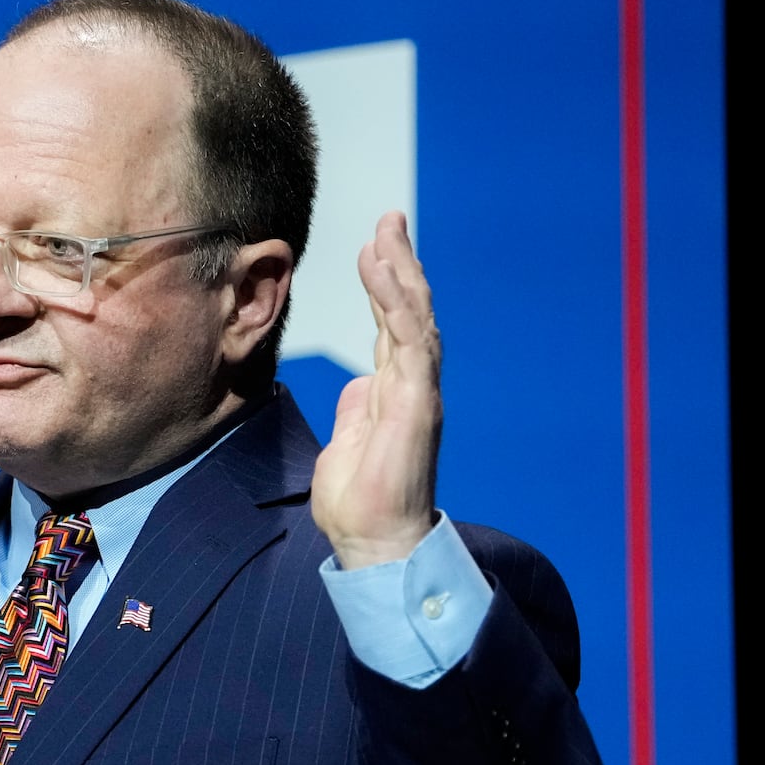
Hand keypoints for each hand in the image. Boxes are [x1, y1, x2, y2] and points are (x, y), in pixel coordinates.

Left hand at [311, 211, 440, 568]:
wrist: (374, 543)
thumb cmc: (360, 504)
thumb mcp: (347, 444)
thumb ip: (355, 411)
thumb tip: (357, 387)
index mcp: (393, 392)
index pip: (390, 327)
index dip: (384, 287)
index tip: (374, 248)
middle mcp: (411, 385)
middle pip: (408, 311)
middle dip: (400, 262)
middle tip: (388, 220)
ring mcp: (418, 392)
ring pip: (414, 317)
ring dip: (400, 271)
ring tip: (385, 231)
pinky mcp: (417, 402)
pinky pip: (408, 340)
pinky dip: (396, 301)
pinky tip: (382, 270)